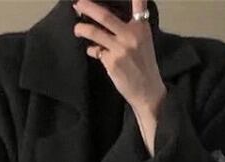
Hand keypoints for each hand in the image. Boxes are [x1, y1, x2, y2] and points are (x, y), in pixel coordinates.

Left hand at [73, 0, 167, 134]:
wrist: (147, 90)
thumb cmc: (144, 64)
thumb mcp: (143, 41)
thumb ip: (130, 28)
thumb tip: (106, 19)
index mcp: (141, 27)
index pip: (139, 4)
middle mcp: (130, 35)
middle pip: (104, 16)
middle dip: (87, 7)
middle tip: (77, 3)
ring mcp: (120, 49)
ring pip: (94, 33)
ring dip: (81, 29)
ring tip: (77, 29)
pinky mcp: (111, 62)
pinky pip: (96, 51)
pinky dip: (92, 50)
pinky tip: (92, 51)